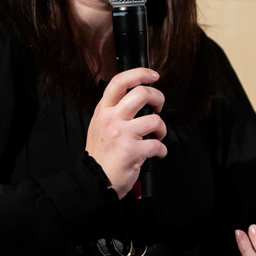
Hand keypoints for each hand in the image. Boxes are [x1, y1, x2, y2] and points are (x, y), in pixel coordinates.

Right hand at [86, 68, 167, 198]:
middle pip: (142, 94)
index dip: (140, 74)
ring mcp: (122, 134)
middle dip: (158, 98)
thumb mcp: (99, 126)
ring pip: (154, 120)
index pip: (119, 82)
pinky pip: (158, 145)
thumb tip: (134, 98)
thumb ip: (113, 111)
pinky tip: (156, 154)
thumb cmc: (100, 156)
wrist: (93, 181)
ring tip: (156, 136)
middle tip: (159, 108)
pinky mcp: (132, 151)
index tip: (153, 76)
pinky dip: (162, 151)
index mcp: (103, 111)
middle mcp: (111, 119)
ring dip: (162, 129)